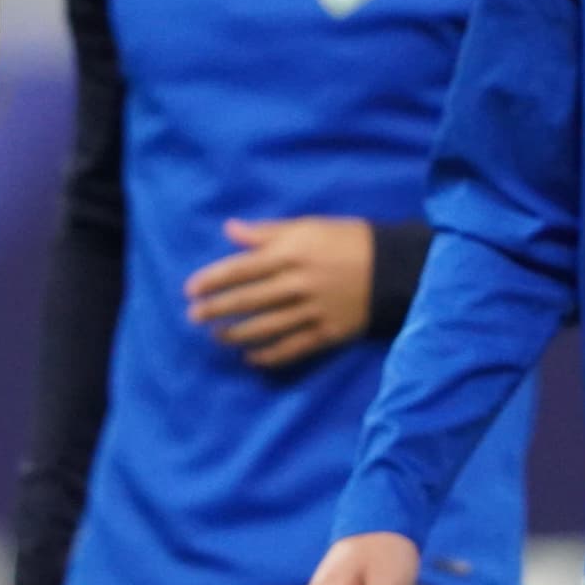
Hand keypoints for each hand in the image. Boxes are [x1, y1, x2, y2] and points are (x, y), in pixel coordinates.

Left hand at [182, 217, 377, 369]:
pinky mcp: (328, 332)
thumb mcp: (308, 226)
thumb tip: (230, 229)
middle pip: (249, 300)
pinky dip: (269, 355)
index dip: (213, 280)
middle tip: (194, 317)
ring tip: (218, 337)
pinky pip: (293, 347)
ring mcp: (314, 310)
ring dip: (237, 334)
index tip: (190, 290)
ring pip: (267, 327)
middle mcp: (299, 283)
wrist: (394, 267)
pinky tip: (251, 358)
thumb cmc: (347, 240)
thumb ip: (267, 232)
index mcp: (292, 253)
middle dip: (217, 309)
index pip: (242, 268)